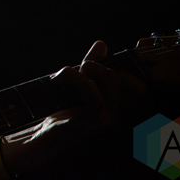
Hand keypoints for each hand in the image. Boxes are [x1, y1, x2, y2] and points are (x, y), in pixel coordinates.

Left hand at [2, 40, 144, 175]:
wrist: (42, 136)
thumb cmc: (59, 110)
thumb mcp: (75, 83)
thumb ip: (90, 65)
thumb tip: (102, 43)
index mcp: (114, 105)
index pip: (137, 85)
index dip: (125, 67)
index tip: (99, 60)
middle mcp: (116, 113)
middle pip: (118, 76)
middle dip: (95, 64)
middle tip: (76, 68)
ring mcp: (107, 119)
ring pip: (110, 79)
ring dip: (84, 68)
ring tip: (63, 74)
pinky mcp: (93, 122)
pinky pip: (93, 92)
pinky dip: (75, 78)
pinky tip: (57, 80)